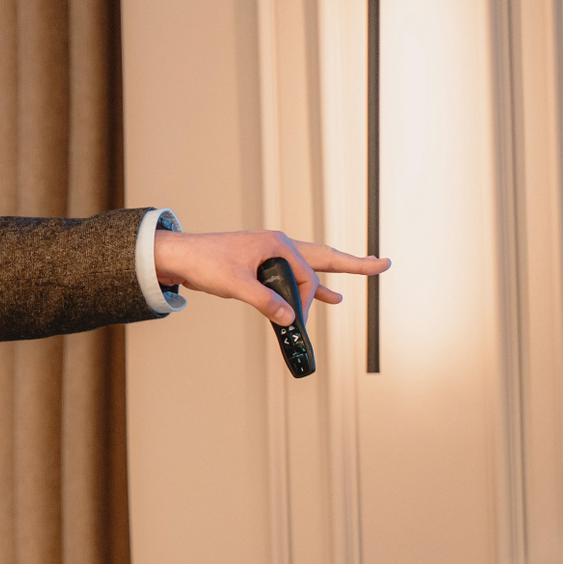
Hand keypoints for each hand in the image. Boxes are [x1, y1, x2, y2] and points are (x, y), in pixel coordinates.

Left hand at [153, 228, 389, 324]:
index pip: (306, 275)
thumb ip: (265, 302)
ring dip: (333, 276)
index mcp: (277, 244)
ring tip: (365, 274)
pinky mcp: (261, 266)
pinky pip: (295, 277)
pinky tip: (329, 295)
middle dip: (353, 264)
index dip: (306, 301)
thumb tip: (290, 319)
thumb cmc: (205, 263)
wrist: (179, 257)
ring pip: (311, 266)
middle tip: (383, 264)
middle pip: (323, 257)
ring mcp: (271, 255)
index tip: (295, 319)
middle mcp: (278, 245)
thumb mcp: (236, 285)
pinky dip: (310, 287)